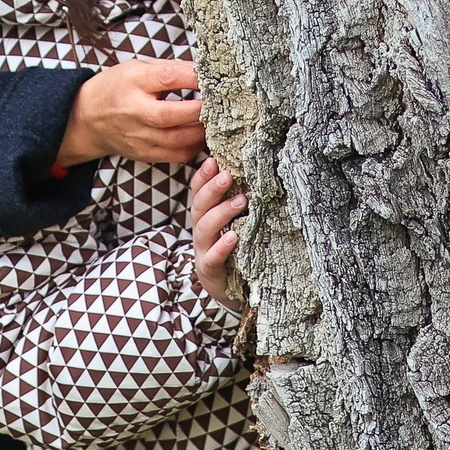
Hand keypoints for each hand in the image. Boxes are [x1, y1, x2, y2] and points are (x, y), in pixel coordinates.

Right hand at [56, 59, 205, 166]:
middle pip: (171, 115)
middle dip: (200, 110)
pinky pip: (175, 155)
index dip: (194, 76)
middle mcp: (134, 111)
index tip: (213, 76)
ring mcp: (138, 136)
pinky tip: (201, 137)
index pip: (167, 77)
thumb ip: (169, 69)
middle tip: (219, 104)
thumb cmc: (116, 88)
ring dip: (201, 132)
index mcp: (133, 82)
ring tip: (215, 122)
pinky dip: (193, 147)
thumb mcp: (137, 67)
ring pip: (177, 140)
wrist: (87, 117)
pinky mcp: (144, 153)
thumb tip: (202, 71)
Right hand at [191, 158, 247, 313]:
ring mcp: (203, 250)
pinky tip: (233, 237)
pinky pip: (212, 257)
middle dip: (212, 189)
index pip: (197, 192)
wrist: (233, 289)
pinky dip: (221, 247)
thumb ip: (235, 201)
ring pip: (204, 228)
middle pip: (199, 206)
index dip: (202, 176)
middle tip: (228, 175)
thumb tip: (252, 172)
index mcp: (204, 216)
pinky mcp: (210, 270)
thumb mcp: (234, 223)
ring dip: (221, 213)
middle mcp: (200, 230)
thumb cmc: (236, 250)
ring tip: (241, 201)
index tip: (213, 160)